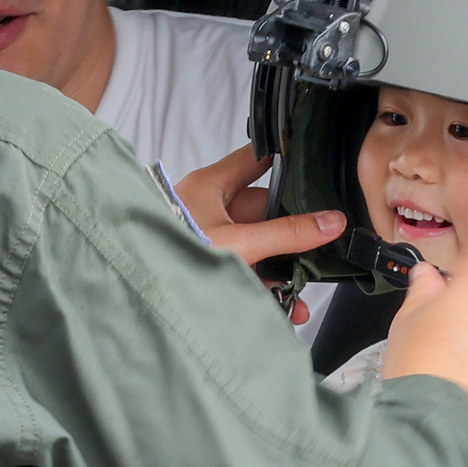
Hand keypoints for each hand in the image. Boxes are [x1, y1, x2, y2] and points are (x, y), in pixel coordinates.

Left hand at [176, 145, 344, 324]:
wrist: (136, 294)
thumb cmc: (171, 254)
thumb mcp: (238, 243)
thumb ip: (286, 234)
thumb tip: (331, 222)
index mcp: (211, 185)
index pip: (258, 158)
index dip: (288, 157)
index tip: (318, 163)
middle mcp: (210, 206)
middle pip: (266, 210)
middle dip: (295, 234)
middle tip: (324, 247)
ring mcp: (210, 237)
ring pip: (259, 244)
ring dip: (284, 269)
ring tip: (305, 293)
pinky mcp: (209, 264)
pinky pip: (245, 269)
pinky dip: (266, 287)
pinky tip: (286, 308)